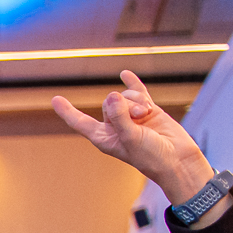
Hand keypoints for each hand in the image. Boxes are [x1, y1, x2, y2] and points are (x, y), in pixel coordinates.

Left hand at [52, 71, 214, 206]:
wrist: (177, 158)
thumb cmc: (151, 156)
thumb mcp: (130, 137)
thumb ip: (119, 116)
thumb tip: (111, 95)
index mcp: (103, 137)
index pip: (80, 121)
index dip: (68, 111)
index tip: (55, 99)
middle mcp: (114, 126)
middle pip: (108, 103)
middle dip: (123, 106)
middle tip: (137, 118)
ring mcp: (131, 117)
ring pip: (125, 96)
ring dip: (136, 101)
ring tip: (145, 115)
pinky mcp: (148, 110)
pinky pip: (138, 92)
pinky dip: (133, 83)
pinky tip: (125, 74)